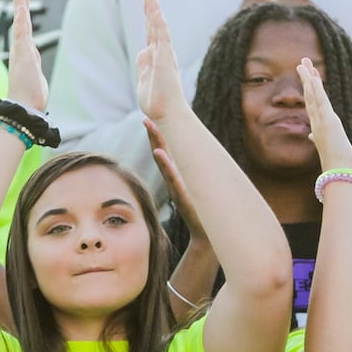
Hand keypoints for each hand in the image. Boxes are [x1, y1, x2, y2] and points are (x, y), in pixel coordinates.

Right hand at [6, 0, 47, 110]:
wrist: (24, 108)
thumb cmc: (30, 99)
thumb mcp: (36, 81)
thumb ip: (35, 75)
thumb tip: (35, 78)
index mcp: (26, 54)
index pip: (26, 29)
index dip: (24, 14)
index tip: (23, 1)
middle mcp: (22, 49)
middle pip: (22, 19)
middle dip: (20, 1)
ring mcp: (21, 50)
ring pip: (22, 21)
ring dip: (20, 2)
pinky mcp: (23, 53)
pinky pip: (22, 31)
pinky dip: (21, 18)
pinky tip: (21, 5)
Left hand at [135, 0, 190, 121]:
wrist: (167, 113)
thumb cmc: (157, 101)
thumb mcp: (144, 80)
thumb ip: (143, 65)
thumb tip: (142, 52)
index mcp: (156, 57)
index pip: (151, 33)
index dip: (149, 17)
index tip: (147, 2)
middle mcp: (162, 52)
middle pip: (154, 24)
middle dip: (151, 6)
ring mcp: (164, 54)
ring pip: (158, 26)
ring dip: (153, 9)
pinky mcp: (165, 58)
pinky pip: (162, 36)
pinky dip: (159, 22)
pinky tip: (156, 10)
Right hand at [146, 117, 204, 240]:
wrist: (206, 234)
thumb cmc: (202, 213)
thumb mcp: (197, 192)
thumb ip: (191, 181)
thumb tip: (193, 168)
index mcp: (177, 176)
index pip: (165, 152)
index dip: (158, 136)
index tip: (150, 118)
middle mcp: (174, 179)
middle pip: (161, 152)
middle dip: (154, 134)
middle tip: (146, 117)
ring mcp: (177, 186)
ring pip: (164, 161)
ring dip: (157, 143)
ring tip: (151, 127)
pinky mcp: (183, 194)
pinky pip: (173, 177)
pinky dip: (166, 164)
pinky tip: (159, 152)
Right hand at [298, 59, 351, 171]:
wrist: (339, 172)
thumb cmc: (336, 163)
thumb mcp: (328, 147)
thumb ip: (318, 139)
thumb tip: (311, 136)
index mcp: (318, 126)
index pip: (312, 103)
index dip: (309, 88)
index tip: (308, 76)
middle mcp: (316, 121)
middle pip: (309, 95)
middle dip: (306, 77)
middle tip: (302, 62)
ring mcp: (321, 121)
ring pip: (313, 95)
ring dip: (308, 78)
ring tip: (304, 63)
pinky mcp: (328, 121)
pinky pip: (321, 101)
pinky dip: (317, 89)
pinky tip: (313, 77)